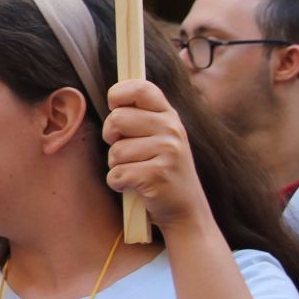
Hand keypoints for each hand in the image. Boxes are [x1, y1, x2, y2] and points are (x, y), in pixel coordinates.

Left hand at [103, 79, 209, 233]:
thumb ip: (142, 116)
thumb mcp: (162, 137)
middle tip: (126, 151)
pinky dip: (118, 184)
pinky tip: (135, 187)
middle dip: (111, 137)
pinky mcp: (157, 175)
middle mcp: (171, 129)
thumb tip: (113, 98)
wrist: (186, 211)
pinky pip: (116, 174)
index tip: (114, 108)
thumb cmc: (163, 170)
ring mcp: (167, 152)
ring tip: (137, 171)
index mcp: (169, 116)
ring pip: (115, 151)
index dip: (118, 94)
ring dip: (117, 165)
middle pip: (116, 119)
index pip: (140, 88)